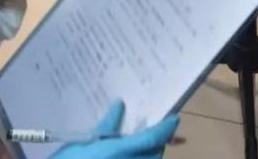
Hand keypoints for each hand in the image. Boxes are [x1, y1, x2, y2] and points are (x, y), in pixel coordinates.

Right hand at [52, 102, 179, 157]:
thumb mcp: (83, 142)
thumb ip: (105, 126)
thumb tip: (119, 105)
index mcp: (118, 151)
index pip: (152, 138)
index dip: (165, 128)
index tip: (174, 118)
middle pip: (155, 153)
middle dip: (157, 143)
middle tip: (152, 129)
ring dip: (149, 153)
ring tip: (139, 141)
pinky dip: (139, 158)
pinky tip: (127, 154)